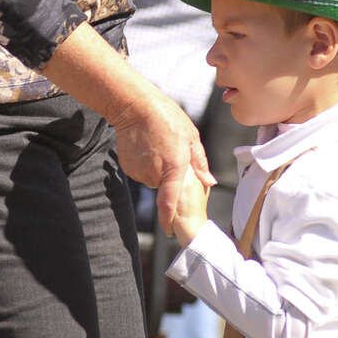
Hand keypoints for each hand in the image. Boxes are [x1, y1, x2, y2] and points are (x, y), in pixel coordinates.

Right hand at [110, 92, 213, 232]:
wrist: (134, 106)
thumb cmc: (166, 117)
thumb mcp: (191, 136)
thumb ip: (199, 162)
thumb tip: (209, 182)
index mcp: (173, 167)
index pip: (170, 201)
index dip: (169, 219)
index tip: (170, 231)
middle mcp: (154, 173)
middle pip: (165, 186)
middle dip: (170, 175)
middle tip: (171, 152)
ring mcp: (139, 171)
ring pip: (153, 178)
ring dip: (158, 168)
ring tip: (158, 146)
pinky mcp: (128, 167)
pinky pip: (141, 172)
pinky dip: (145, 163)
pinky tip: (147, 146)